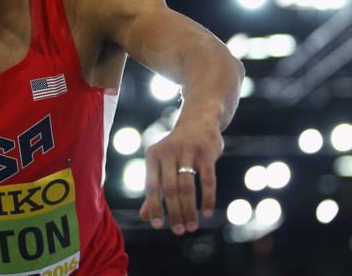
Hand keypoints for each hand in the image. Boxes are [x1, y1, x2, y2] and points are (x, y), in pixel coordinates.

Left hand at [138, 117, 223, 234]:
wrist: (199, 122)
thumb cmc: (177, 150)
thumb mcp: (162, 164)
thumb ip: (154, 189)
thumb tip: (144, 216)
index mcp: (152, 155)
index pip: (151, 186)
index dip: (154, 206)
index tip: (157, 226)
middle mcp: (168, 152)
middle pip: (169, 189)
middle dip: (174, 212)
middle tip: (179, 231)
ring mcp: (188, 151)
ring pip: (187, 186)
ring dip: (190, 209)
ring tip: (192, 226)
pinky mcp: (206, 153)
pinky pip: (208, 180)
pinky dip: (207, 198)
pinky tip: (207, 213)